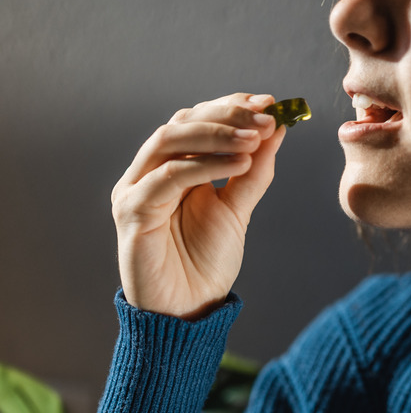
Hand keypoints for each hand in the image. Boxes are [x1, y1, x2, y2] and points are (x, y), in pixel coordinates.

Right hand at [111, 93, 285, 319]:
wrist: (189, 309)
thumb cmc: (207, 260)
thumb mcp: (238, 207)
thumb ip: (254, 169)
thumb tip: (277, 127)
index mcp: (171, 166)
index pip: (196, 120)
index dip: (231, 107)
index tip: (270, 103)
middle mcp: (148, 171)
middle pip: (182, 122)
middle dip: (227, 115)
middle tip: (266, 116)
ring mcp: (135, 189)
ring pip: (169, 140)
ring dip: (217, 134)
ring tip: (256, 137)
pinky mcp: (131, 212)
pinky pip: (168, 178)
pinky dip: (205, 165)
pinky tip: (241, 163)